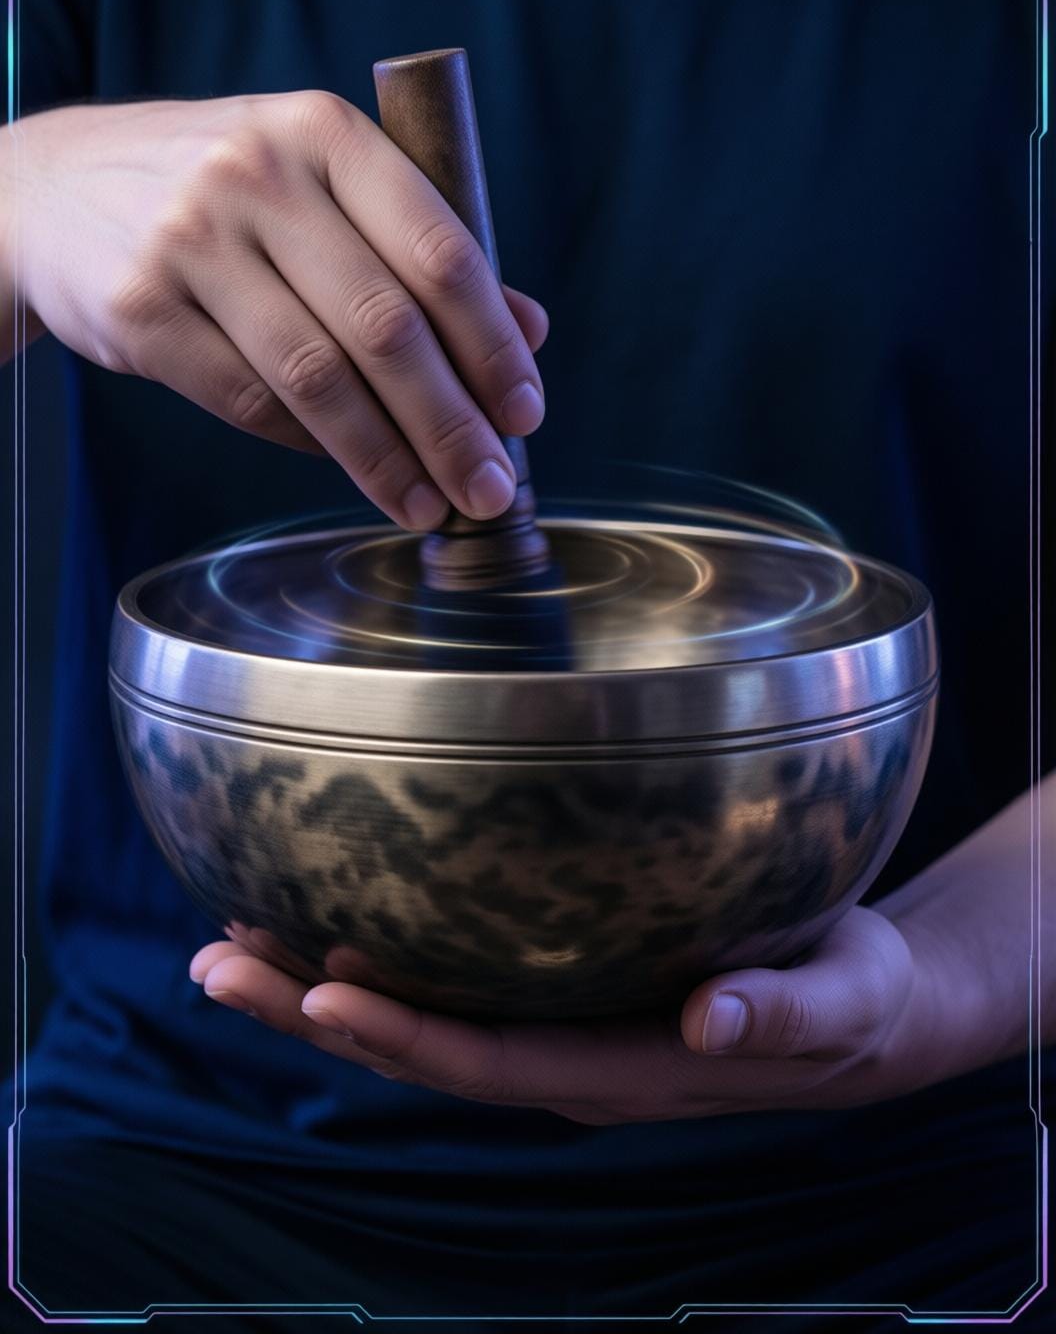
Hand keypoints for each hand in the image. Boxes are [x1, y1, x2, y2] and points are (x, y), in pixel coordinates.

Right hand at [2, 94, 547, 526]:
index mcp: (324, 135)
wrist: (49, 190)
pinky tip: (353, 470)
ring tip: (430, 503)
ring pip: (317, 376)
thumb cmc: (216, 193)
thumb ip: (421, 249)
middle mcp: (259, 176)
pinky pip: (249, 401)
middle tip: (487, 485)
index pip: (439, 251)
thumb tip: (529, 329)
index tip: (525, 414)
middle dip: (451, 422)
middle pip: (385, 325)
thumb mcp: (319, 186)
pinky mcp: (140, 310)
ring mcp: (191, 241)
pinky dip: (311, 447)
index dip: (492, 346)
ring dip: (387, 457)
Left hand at [191, 906, 974, 1125]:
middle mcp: (568, 1058)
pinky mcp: (557, 989)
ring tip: (225, 943)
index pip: (494, 1064)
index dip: (407, 1034)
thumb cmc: (850, 999)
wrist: (858, 1008)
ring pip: (417, 1017)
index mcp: (624, 1069)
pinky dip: (375, 958)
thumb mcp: (840, 1005)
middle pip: (422, 1049)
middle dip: (314, 1012)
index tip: (323, 992)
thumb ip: (780, 1016)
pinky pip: (451, 982)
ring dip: (313, 988)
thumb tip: (709, 1020)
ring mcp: (554, 1027)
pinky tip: (318, 920)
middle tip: (216, 964)